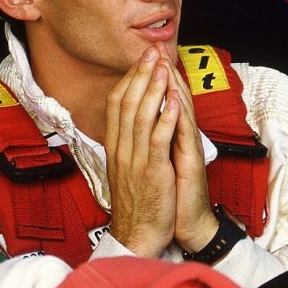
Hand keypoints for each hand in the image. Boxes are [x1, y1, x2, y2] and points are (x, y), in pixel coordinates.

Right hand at [104, 46, 180, 256]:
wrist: (138, 235)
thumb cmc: (137, 202)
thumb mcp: (125, 167)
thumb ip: (127, 142)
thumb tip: (132, 119)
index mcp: (115, 146)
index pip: (117, 104)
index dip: (129, 79)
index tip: (141, 61)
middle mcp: (121, 149)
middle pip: (126, 103)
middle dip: (140, 75)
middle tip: (151, 52)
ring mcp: (135, 160)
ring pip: (140, 116)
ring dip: (153, 89)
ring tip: (161, 67)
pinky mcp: (152, 172)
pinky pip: (156, 140)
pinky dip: (165, 118)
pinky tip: (172, 102)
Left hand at [155, 44, 218, 252]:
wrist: (185, 224)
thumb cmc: (170, 193)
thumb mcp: (156, 160)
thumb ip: (153, 138)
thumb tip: (141, 121)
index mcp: (169, 135)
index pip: (162, 99)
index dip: (152, 78)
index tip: (142, 57)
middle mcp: (180, 137)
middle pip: (174, 97)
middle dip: (162, 72)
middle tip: (155, 47)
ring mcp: (187, 148)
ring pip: (182, 110)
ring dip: (173, 84)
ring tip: (165, 62)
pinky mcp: (191, 161)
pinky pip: (185, 135)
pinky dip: (179, 116)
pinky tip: (175, 99)